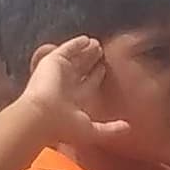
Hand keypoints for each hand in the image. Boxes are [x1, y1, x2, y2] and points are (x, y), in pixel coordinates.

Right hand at [19, 38, 150, 159]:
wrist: (42, 116)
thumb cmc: (64, 126)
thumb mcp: (92, 130)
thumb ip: (110, 129)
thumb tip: (127, 128)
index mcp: (74, 99)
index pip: (88, 84)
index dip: (96, 75)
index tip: (103, 69)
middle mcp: (66, 85)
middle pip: (82, 68)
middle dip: (91, 60)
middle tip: (100, 51)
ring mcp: (59, 72)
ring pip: (76, 58)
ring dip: (86, 51)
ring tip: (96, 44)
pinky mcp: (53, 61)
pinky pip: (67, 48)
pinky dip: (76, 43)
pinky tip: (86, 39)